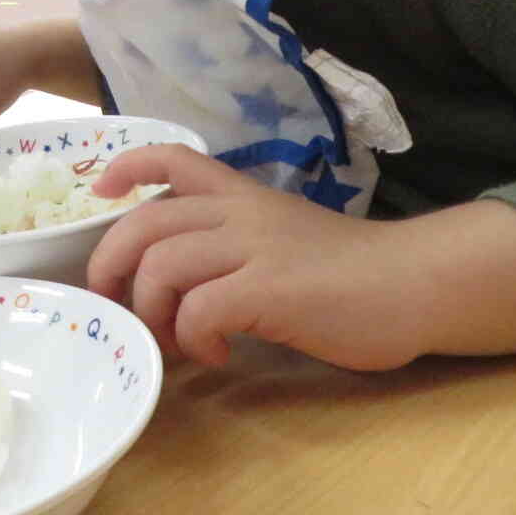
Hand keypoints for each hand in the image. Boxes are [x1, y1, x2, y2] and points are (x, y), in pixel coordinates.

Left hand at [86, 144, 424, 371]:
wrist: (415, 284)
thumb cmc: (355, 274)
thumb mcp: (285, 236)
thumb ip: (236, 244)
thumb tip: (180, 281)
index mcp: (244, 196)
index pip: (174, 158)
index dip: (128, 167)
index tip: (100, 190)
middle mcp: (241, 213)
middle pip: (144, 224)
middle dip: (111, 267)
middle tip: (117, 307)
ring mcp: (254, 248)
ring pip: (162, 266)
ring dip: (153, 314)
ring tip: (176, 344)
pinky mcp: (269, 290)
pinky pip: (199, 310)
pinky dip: (193, 339)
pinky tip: (217, 356)